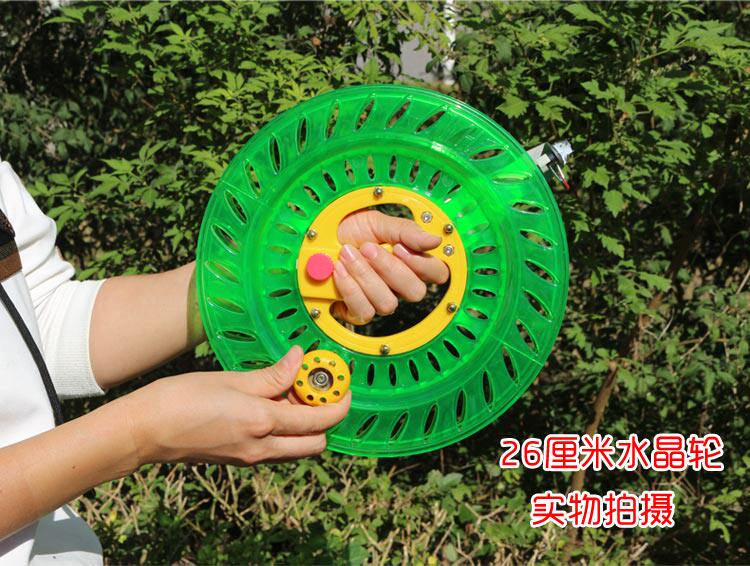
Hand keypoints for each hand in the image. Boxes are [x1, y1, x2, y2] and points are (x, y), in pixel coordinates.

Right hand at [125, 346, 349, 465]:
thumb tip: (299, 359)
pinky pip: (276, 448)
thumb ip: (272, 374)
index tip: (343, 386)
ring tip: (288, 392)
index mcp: (263, 424)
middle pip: (316, 443)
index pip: (320, 420)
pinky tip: (269, 404)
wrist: (145, 430)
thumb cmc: (183, 398)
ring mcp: (251, 458)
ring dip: (304, 425)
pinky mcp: (239, 459)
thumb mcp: (233, 379)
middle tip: (314, 388)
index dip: (339, 404)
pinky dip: (284, 430)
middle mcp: (262, 448)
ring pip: (297, 448)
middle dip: (324, 418)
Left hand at [334, 210, 449, 323]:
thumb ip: (407, 231)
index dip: (422, 264)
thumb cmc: (351, 230)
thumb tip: (435, 240)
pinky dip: (349, 289)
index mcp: (411, 263)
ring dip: (365, 276)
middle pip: (415, 292)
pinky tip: (339, 271)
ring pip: (388, 304)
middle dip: (388, 268)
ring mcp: (380, 301)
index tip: (398, 247)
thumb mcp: (379, 222)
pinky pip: (364, 311)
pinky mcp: (358, 312)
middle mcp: (399, 286)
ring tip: (347, 254)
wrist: (319, 237)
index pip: (438, 273)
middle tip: (367, 248)